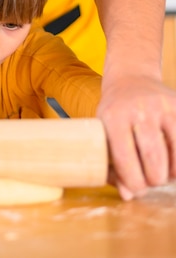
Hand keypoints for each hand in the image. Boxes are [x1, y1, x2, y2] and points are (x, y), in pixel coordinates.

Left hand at [97, 74, 175, 199]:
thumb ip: (112, 165)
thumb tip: (127, 196)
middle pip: (153, 159)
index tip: (137, 188)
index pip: (124, 159)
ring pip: (175, 155)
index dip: (133, 182)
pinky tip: (173, 160)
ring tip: (164, 172)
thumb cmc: (115, 113)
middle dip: (154, 180)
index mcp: (113, 117)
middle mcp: (138, 109)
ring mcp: (161, 106)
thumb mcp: (105, 132)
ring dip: (171, 173)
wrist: (131, 77)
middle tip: (151, 180)